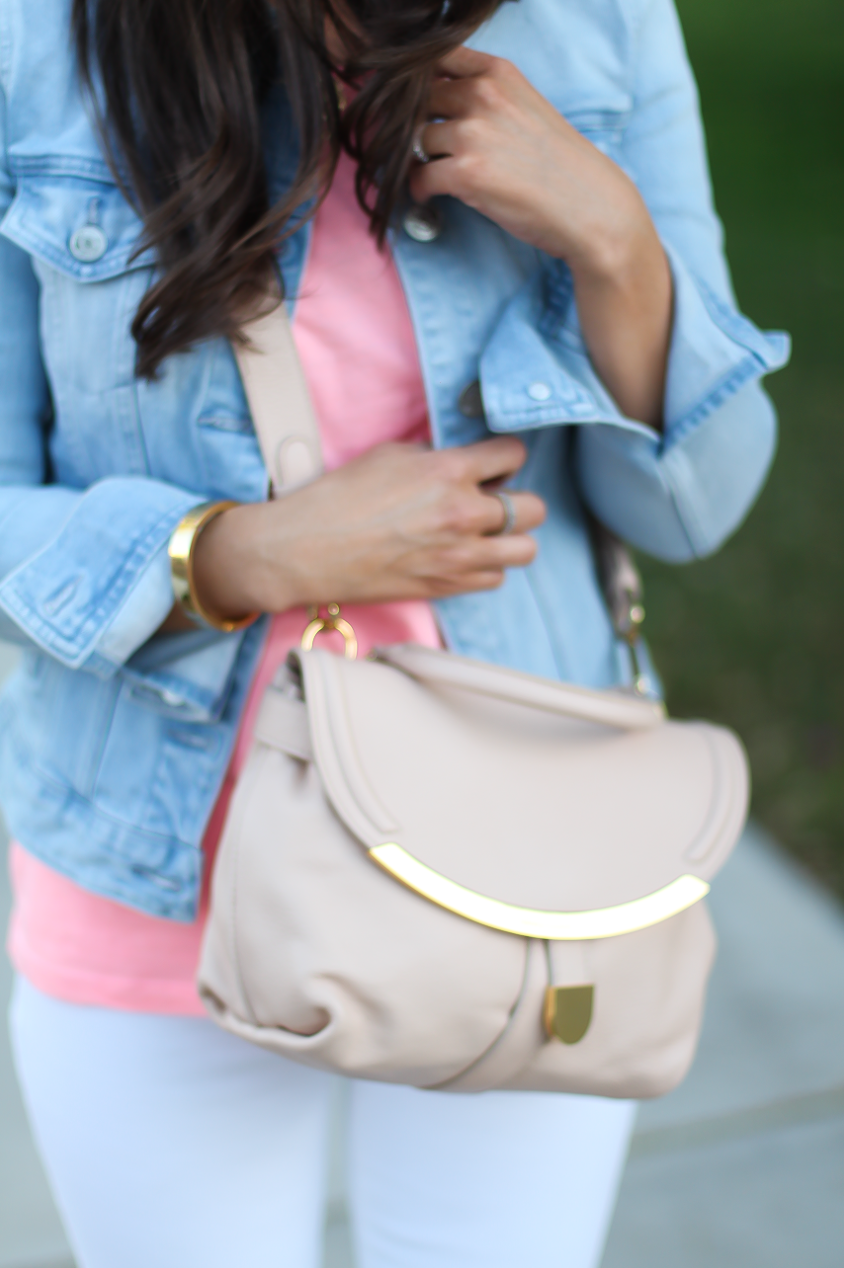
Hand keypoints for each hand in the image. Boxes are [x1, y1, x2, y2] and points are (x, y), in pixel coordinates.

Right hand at [190, 437, 545, 621]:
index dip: (505, 457)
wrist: (304, 550)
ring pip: (524, 550)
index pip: (513, 455)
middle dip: (518, 501)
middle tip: (494, 500)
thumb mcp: (389, 455)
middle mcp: (464, 513)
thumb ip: (435, 457)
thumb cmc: (338, 498)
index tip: (495, 463)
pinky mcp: (447, 586)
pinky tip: (463, 555)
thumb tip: (461, 464)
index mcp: (449, 471)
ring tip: (485, 533)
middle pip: (534, 508)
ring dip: (509, 539)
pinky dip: (486, 567)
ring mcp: (459, 555)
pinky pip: (495, 579)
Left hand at [410, 47, 672, 425]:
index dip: (414, 83)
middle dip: (413, 125)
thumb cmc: (559, 164)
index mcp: (498, 73)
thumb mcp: (524, 108)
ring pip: (416, 140)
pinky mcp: (466, 174)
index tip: (407, 103)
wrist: (589, 207)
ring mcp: (473, 133)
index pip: (433, 58)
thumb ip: (484, 95)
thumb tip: (433, 101)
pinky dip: (418, 190)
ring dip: (417, 160)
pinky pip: (419, 176)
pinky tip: (430, 197)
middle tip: (418, 149)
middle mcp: (482, 95)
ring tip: (432, 175)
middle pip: (417, 101)